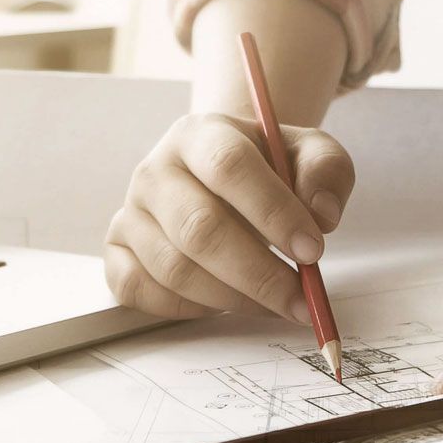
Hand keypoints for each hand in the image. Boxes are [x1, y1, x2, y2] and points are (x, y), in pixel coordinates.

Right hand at [104, 113, 353, 319]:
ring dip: (234, 298)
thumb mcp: (309, 153)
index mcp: (200, 134)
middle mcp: (155, 170)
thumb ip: (326, 171)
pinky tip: (226, 302)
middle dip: (258, 273)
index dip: (273, 212)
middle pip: (200, 228)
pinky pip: (141, 291)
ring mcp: (131, 212)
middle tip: (301, 299)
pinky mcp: (116, 251)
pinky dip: (188, 308)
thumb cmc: (267, 167)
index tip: (313, 250)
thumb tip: (321, 215)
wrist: (222, 172)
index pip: (229, 166)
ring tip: (277, 304)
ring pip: (175, 269)